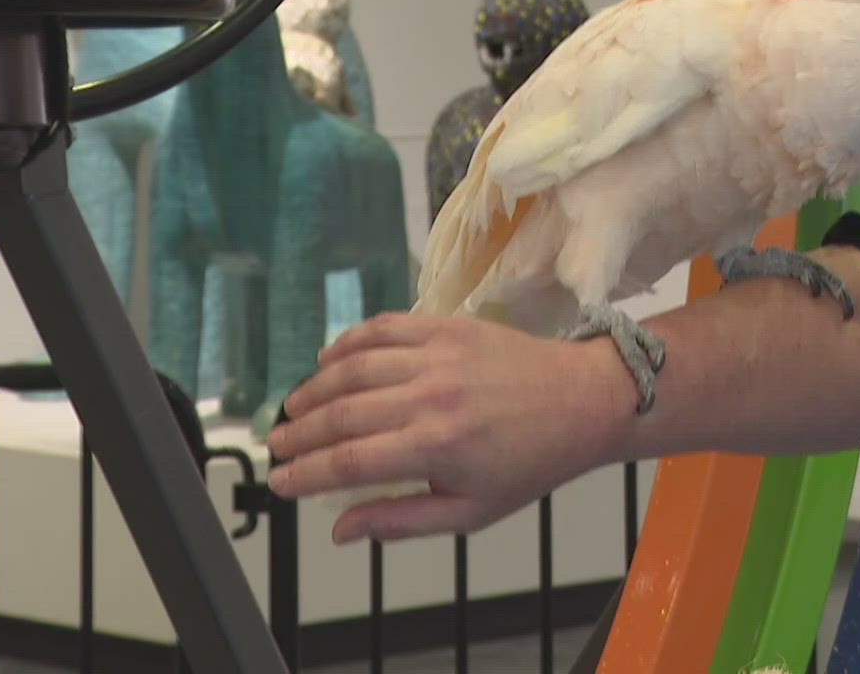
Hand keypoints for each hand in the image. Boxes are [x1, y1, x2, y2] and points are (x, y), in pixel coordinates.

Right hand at [265, 311, 619, 544]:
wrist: (583, 401)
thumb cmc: (531, 461)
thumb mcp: (471, 510)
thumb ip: (401, 521)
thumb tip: (340, 531)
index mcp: (437, 447)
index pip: (348, 463)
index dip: (304, 475)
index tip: (279, 483)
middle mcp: (432, 397)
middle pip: (341, 414)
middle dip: (298, 434)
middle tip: (276, 447)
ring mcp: (439, 356)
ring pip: (354, 368)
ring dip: (314, 389)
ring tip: (294, 410)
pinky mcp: (448, 326)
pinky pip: (384, 328)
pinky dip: (349, 342)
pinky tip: (328, 360)